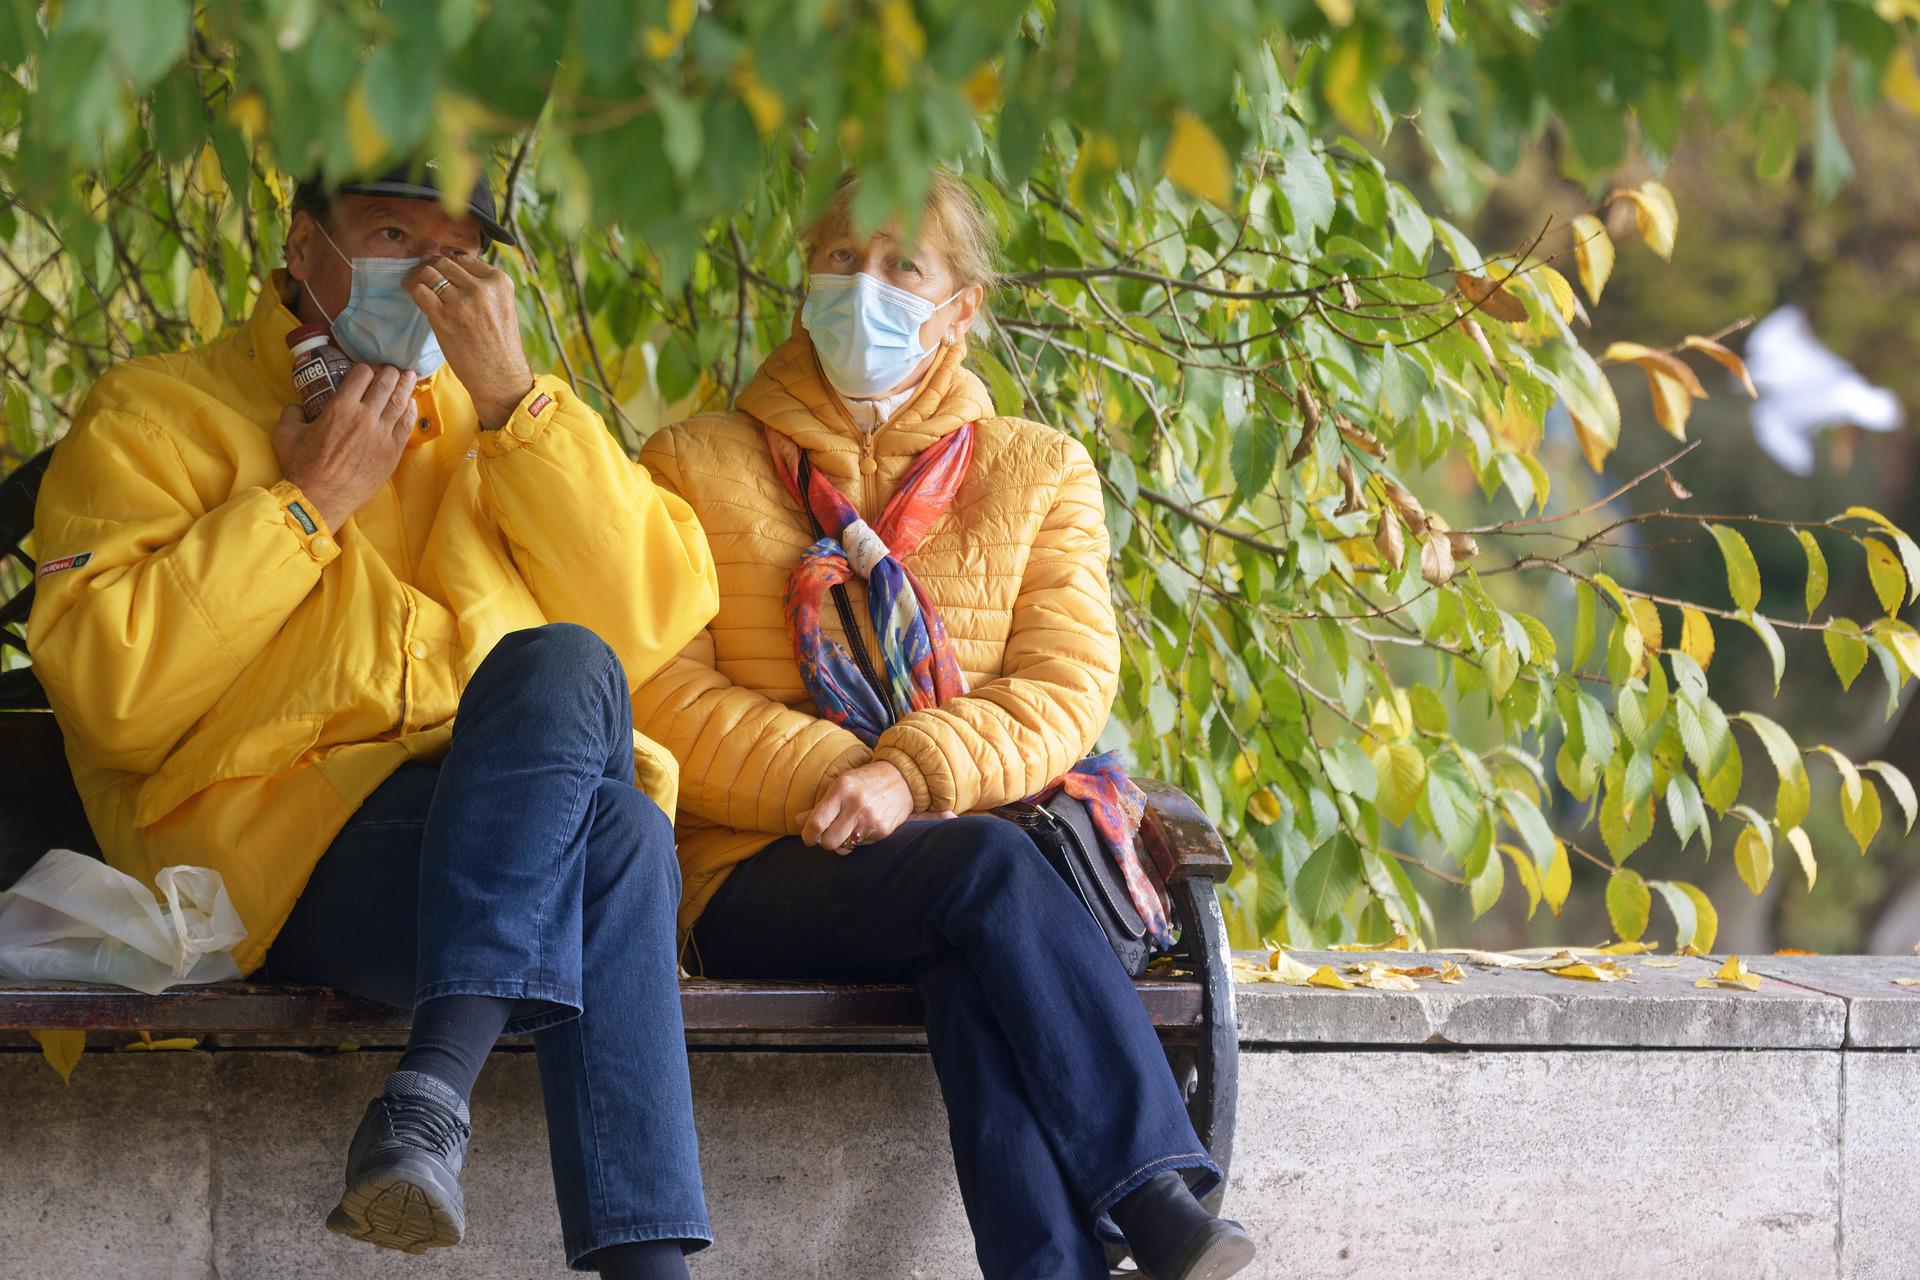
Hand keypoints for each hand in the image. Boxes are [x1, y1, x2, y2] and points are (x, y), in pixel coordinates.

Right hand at [272, 364, 418, 529]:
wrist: (320, 498)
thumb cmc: (302, 467)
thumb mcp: (286, 434)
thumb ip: (292, 414)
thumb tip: (297, 407)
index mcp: (340, 407)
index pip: (361, 375)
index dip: (364, 369)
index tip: (366, 370)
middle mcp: (364, 417)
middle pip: (384, 385)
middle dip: (390, 373)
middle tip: (394, 368)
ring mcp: (381, 434)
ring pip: (399, 402)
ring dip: (405, 386)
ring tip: (409, 376)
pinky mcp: (392, 452)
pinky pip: (406, 425)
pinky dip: (409, 411)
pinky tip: (411, 403)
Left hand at [406, 255, 533, 429]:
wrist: (500, 376)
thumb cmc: (499, 345)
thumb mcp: (500, 306)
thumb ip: (481, 287)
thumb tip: (448, 270)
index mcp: (499, 281)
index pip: (464, 259)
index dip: (447, 264)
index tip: (439, 271)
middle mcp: (482, 288)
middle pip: (444, 263)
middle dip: (429, 267)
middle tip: (421, 275)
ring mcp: (463, 302)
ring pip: (428, 273)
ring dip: (416, 276)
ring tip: (412, 282)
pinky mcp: (445, 317)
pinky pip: (419, 291)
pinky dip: (412, 288)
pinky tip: (410, 292)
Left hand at [799, 762, 915, 853]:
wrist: (902, 778)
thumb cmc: (865, 781)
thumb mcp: (840, 785)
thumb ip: (819, 806)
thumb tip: (798, 821)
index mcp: (841, 790)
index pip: (816, 823)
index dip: (808, 835)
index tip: (808, 837)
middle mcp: (856, 805)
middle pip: (828, 842)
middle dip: (824, 842)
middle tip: (827, 834)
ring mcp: (871, 819)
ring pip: (843, 848)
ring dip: (840, 843)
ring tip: (845, 831)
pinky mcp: (883, 830)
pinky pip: (860, 846)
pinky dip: (857, 840)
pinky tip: (863, 826)